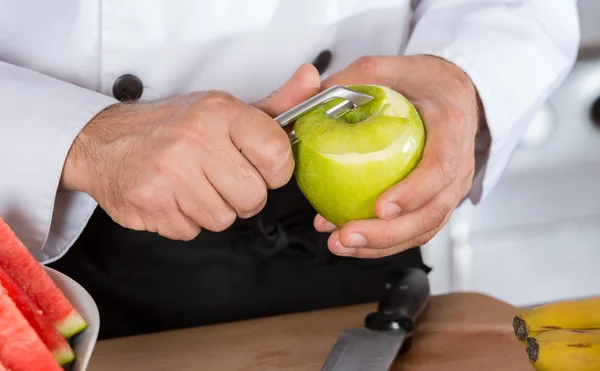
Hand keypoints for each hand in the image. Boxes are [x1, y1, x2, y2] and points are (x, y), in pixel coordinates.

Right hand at [60, 64, 320, 239]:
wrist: (104, 142)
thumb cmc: (172, 126)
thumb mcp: (223, 108)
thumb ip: (274, 104)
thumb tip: (312, 79)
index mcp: (219, 112)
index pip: (278, 154)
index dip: (275, 170)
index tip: (262, 167)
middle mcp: (195, 140)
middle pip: (253, 198)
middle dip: (243, 195)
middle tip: (221, 177)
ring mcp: (170, 174)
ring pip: (224, 219)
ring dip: (213, 209)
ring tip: (194, 185)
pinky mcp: (151, 204)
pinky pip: (193, 232)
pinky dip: (187, 220)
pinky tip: (174, 197)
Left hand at [314, 55, 480, 257]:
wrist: (452, 93)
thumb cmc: (424, 82)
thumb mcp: (388, 68)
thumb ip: (351, 80)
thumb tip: (308, 94)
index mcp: (451, 127)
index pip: (440, 168)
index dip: (413, 193)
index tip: (380, 207)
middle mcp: (459, 163)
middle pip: (431, 212)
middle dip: (388, 234)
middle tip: (347, 235)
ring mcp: (450, 187)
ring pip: (423, 228)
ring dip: (381, 244)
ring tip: (341, 243)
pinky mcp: (436, 200)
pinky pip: (413, 228)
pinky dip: (382, 240)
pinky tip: (350, 238)